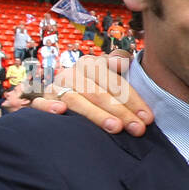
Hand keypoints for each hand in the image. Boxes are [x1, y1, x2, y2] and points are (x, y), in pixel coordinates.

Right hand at [31, 51, 151, 135]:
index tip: (147, 118)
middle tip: (137, 129)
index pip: (115, 82)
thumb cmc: (96, 89)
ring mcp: (56, 87)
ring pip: (76, 100)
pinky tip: (60, 111)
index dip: (133, 100)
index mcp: (91, 65)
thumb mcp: (110, 76)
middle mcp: (73, 74)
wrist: (66, 94)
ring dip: (95, 114)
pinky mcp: (41, 100)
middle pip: (98, 93)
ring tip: (115, 128)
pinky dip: (48, 106)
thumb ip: (119, 66)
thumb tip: (122, 60)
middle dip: (120, 112)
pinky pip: (40, 103)